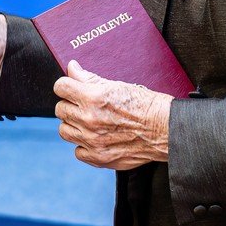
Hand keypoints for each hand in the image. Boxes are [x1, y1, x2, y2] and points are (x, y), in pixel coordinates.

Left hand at [53, 61, 169, 169]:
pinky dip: (84, 145)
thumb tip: (71, 67)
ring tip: (89, 122)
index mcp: (93, 98)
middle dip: (70, 104)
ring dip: (74, 125)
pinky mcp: (98, 157)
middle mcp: (89, 120)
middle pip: (60, 109)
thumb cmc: (145, 105)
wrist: (165, 130)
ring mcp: (92, 141)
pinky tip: (97, 138)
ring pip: (65, 131)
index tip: (71, 87)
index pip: (61, 87)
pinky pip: (77, 151)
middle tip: (84, 105)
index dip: (66, 85)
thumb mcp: (118, 85)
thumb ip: (89, 78)